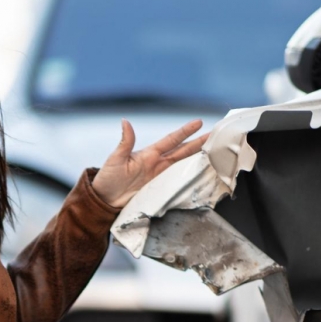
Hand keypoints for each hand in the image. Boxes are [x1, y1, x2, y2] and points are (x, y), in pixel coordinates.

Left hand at [91, 119, 206, 208]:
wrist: (105, 200)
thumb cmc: (107, 178)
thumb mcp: (115, 159)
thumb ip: (125, 142)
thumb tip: (125, 121)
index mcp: (149, 154)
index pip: (171, 140)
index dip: (185, 132)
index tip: (198, 122)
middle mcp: (157, 163)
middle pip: (183, 151)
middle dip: (199, 142)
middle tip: (216, 135)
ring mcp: (160, 176)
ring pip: (183, 164)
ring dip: (198, 157)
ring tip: (214, 151)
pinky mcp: (159, 189)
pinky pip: (178, 181)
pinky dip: (190, 176)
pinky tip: (201, 173)